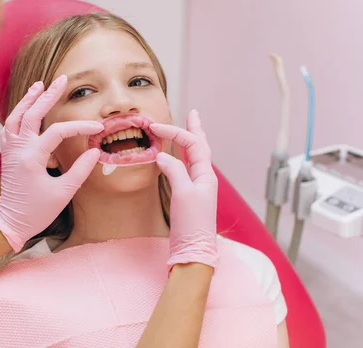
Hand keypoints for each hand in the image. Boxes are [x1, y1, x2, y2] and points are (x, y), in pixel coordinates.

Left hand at [0, 75, 103, 251]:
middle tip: (61, 79)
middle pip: (32, 114)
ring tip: (39, 85)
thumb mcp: (63, 193)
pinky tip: (25, 107)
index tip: (97, 129)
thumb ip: (80, 170)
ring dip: (28, 99)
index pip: (59, 132)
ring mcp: (10, 150)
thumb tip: (94, 152)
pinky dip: (17, 113)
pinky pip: (9, 127)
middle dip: (48, 96)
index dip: (80, 127)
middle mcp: (18, 149)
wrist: (10, 222)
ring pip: (15, 116)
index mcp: (33, 157)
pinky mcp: (7, 154)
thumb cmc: (37, 211)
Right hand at [149, 110, 217, 268]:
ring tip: (189, 129)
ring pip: (195, 157)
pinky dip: (182, 157)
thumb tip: (162, 156)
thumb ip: (174, 171)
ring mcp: (198, 187)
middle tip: (192, 113)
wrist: (193, 251)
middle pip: (201, 147)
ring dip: (191, 141)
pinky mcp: (189, 196)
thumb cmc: (191, 224)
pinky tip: (178, 157)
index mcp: (206, 175)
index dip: (175, 132)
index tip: (156, 127)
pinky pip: (187, 169)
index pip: (193, 144)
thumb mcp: (183, 194)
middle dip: (195, 129)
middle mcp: (205, 178)